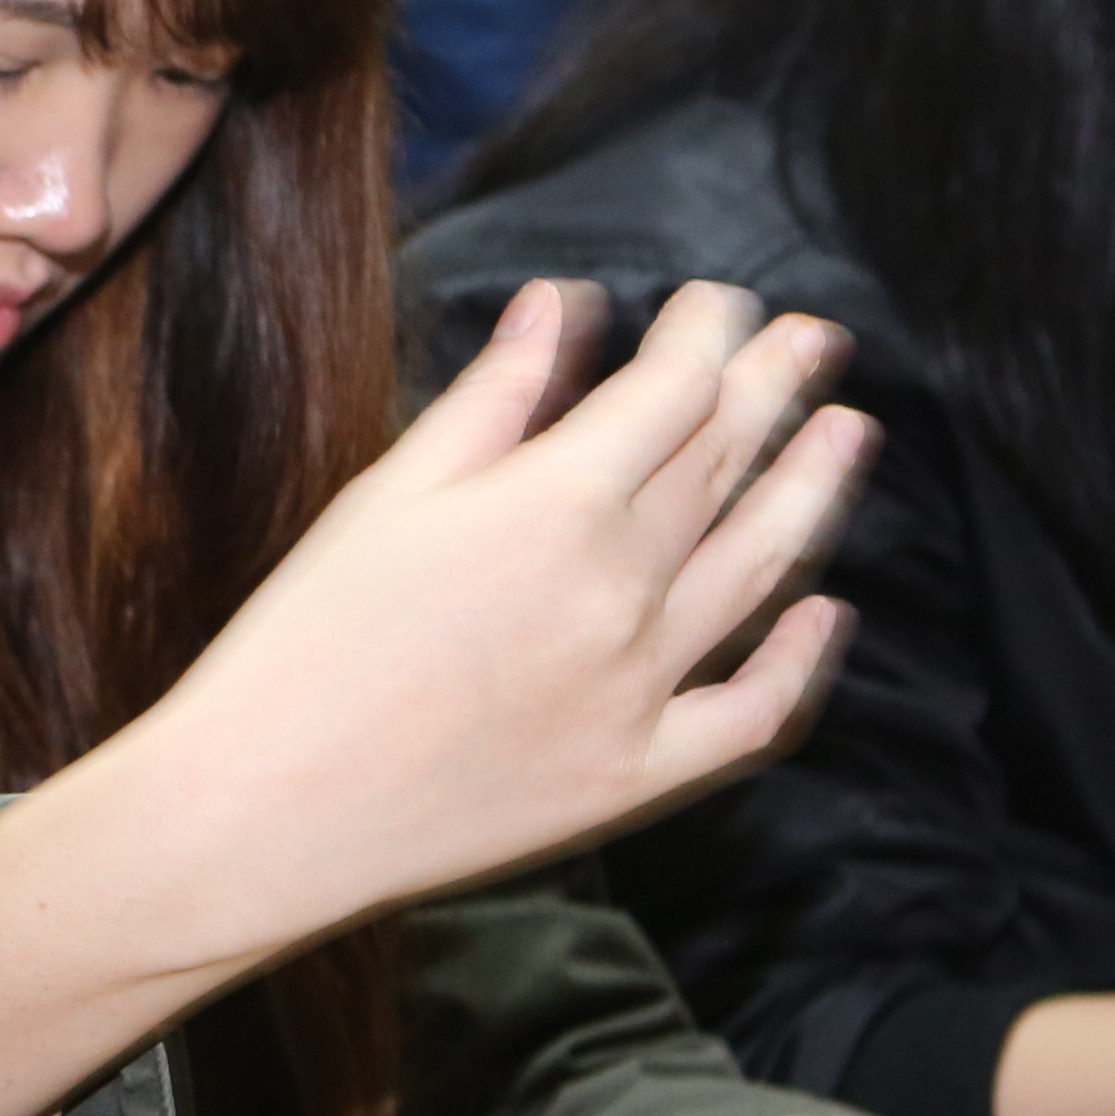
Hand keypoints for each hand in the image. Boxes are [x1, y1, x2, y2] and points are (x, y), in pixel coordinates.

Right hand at [127, 280, 866, 941]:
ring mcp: (644, 686)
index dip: (713, 332)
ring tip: (849, 433)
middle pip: (729, 461)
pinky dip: (801, 659)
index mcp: (557, 503)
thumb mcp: (388, 497)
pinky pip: (752, 712)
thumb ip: (493, 399)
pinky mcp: (639, 774)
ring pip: (766, 567)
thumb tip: (565, 307)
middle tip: (815, 340)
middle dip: (776, 387)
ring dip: (816, 489)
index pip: (675, 388)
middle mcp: (624, 587)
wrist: (265, 813)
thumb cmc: (302, 644)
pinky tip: (825, 612)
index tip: (723, 302)